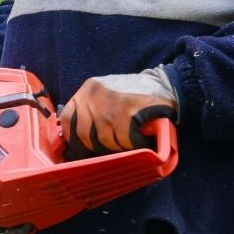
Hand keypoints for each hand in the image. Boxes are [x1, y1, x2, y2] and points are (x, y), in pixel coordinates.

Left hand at [61, 67, 177, 160]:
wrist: (167, 83)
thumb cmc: (134, 96)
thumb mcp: (105, 96)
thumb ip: (89, 112)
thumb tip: (72, 144)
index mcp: (87, 90)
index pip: (67, 119)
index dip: (72, 138)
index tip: (79, 150)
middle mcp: (94, 94)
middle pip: (83, 134)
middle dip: (97, 147)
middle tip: (111, 149)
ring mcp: (111, 101)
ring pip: (104, 140)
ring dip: (117, 147)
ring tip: (128, 142)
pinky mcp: (129, 109)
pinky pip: (124, 139)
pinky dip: (132, 144)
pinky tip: (140, 140)